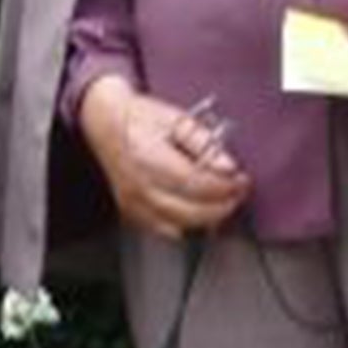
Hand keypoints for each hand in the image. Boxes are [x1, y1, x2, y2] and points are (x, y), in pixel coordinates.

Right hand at [79, 78, 250, 238]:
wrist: (106, 123)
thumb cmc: (140, 117)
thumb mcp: (177, 119)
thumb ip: (204, 143)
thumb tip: (227, 166)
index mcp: (150, 158)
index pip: (196, 184)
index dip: (224, 187)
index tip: (242, 181)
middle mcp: (139, 185)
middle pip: (190, 211)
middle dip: (222, 206)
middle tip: (238, 193)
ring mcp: (133, 202)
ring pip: (179, 225)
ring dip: (208, 218)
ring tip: (224, 202)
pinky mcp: (131, 211)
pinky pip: (163, 229)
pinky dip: (186, 225)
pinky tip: (200, 212)